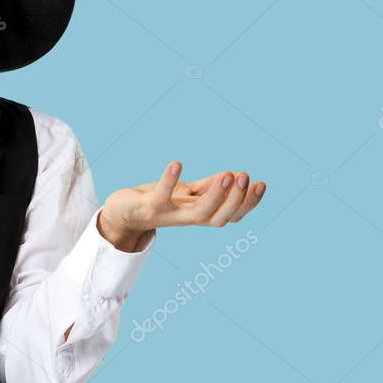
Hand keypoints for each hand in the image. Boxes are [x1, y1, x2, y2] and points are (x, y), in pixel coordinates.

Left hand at [99, 161, 266, 250]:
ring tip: (227, 174)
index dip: (248, 204)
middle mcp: (187, 218)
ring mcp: (169, 215)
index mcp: (199, 214)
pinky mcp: (149, 207)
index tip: (261, 184)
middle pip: (220, 218)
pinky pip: (162, 196)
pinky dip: (169, 181)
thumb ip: (207, 188)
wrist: (121, 215)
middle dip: (237, 200)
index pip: (231, 215)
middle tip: (245, 177)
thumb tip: (232, 177)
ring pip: (199, 214)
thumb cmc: (156, 202)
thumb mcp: (185, 194)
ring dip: (215, 195)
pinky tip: (177, 163)